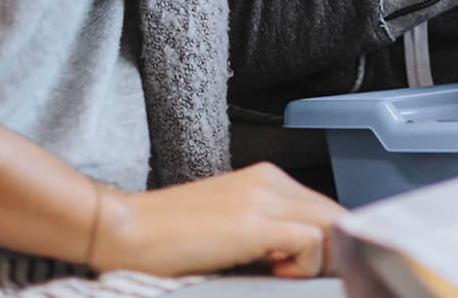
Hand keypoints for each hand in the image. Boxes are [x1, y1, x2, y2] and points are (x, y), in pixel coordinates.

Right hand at [88, 163, 344, 277]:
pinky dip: (303, 265)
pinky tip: (270, 272)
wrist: (122, 230)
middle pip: (335, 215)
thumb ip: (269, 236)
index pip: (325, 210)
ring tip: (280, 274)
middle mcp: (270, 181)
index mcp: (266, 180)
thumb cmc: (167, 241)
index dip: (330, 244)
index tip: (311, 270)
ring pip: (331, 225)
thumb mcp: (231, 231)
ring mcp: (263, 198)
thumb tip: (305, 263)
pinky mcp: (254, 221)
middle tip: (300, 278)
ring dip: (319, 259)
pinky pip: (312, 241)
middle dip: (333, 253)